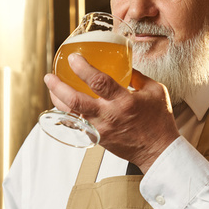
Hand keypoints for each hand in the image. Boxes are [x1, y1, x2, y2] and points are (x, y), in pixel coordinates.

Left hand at [44, 54, 180, 171]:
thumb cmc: (159, 120)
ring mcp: (101, 130)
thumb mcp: (155, 91)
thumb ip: (137, 75)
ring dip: (57, 100)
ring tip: (52, 87)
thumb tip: (123, 63)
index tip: (73, 58)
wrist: (158, 150)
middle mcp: (109, 116)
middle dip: (58, 86)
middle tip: (50, 76)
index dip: (82, 68)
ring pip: (71, 114)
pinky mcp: (98, 139)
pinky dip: (67, 115)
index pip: (98, 82)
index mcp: (125, 101)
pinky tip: (63, 106)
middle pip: (75, 100)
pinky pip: (77, 126)